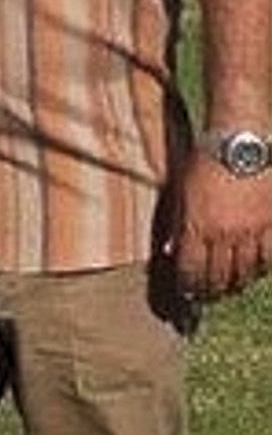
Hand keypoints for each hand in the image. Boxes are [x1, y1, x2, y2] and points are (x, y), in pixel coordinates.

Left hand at [174, 150, 271, 298]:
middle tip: (208, 294)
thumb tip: (171, 251)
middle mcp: (223, 234)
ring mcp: (250, 231)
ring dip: (235, 283)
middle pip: (218, 278)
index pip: (191, 272)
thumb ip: (179, 224)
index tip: (187, 293)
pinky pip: (267, 258)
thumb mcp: (182, 192)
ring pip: (244, 273)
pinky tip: (254, 269)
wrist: (239, 140)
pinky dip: (260, 268)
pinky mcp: (271, 224)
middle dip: (211, 291)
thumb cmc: (204, 161)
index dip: (188, 288)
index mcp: (197, 226)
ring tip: (230, 285)